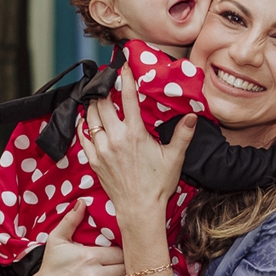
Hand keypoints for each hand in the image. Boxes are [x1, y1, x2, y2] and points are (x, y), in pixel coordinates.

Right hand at [23, 202, 126, 275]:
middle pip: (126, 268)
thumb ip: (71, 220)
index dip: (123, 251)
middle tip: (121, 263)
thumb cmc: (51, 267)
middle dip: (126, 265)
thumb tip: (82, 202)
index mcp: (90, 257)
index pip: (122, 252)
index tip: (119, 251)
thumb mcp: (56, 241)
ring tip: (117, 275)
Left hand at [84, 65, 194, 233]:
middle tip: (105, 80)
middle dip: (103, 89)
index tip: (122, 66)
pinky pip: (83, 136)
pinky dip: (83, 125)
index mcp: (135, 134)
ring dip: (92, 104)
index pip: (127, 98)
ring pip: (90, 118)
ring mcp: (102, 150)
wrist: (139, 209)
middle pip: (103, 104)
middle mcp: (116, 138)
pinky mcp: (94, 160)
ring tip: (96, 96)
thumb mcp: (175, 158)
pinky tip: (87, 120)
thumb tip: (193, 116)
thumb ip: (183, 134)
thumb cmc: (158, 185)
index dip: (124, 78)